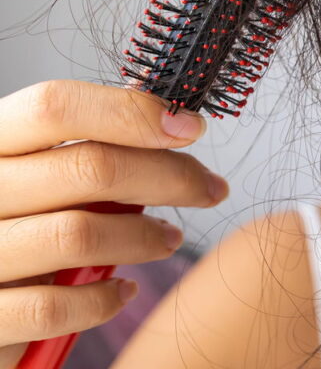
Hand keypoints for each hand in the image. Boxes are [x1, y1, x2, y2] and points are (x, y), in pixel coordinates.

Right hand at [0, 80, 227, 367]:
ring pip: (79, 234)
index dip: (131, 111)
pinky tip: (122, 289)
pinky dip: (102, 299)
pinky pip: (54, 306)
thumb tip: (167, 115)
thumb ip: (87, 147)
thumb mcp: (35, 175)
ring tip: (170, 238)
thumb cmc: (13, 225)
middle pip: (89, 167)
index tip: (190, 127)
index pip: (55, 106)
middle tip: (209, 188)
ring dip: (143, 237)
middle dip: (169, 176)